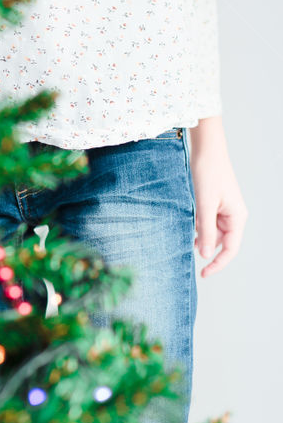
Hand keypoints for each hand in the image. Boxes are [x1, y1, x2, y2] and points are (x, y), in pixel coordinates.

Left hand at [189, 120, 248, 276]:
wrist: (206, 148)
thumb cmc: (208, 172)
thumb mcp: (205, 204)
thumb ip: (206, 231)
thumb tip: (206, 255)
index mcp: (237, 217)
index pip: (230, 249)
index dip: (218, 264)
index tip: (204, 274)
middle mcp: (233, 215)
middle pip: (222, 241)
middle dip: (206, 247)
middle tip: (188, 252)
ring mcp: (224, 208)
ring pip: (213, 231)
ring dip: (201, 235)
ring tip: (186, 237)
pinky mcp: (214, 201)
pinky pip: (207, 220)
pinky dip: (198, 224)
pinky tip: (187, 224)